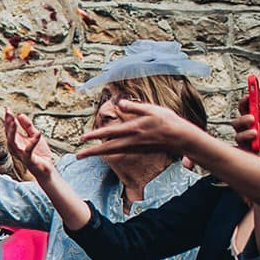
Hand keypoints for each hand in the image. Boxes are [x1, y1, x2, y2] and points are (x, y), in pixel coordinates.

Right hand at [4, 111, 55, 180]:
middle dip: (8, 124)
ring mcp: (21, 154)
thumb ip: (27, 126)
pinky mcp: (29, 160)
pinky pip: (29, 151)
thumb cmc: (39, 154)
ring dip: (13, 132)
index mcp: (17, 142)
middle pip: (9, 134)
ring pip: (13, 143)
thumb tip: (20, 114)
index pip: (10, 129)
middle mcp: (16, 148)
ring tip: (14, 121)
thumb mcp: (34, 136)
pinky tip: (38, 134)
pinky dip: (33, 142)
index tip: (7, 109)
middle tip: (8, 112)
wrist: (46, 170)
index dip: (8, 119)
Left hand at [77, 99, 192, 158]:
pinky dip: (110, 153)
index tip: (82, 139)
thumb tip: (120, 103)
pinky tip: (105, 152)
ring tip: (86, 155)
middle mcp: (132, 141)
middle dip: (92, 152)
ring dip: (99, 154)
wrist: (182, 139)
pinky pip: (121, 152)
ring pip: (113, 152)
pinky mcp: (140, 151)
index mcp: (134, 129)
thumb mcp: (152, 110)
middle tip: (77, 156)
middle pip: (108, 148)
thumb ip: (135, 107)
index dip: (95, 136)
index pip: (110, 133)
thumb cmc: (169, 122)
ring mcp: (136, 148)